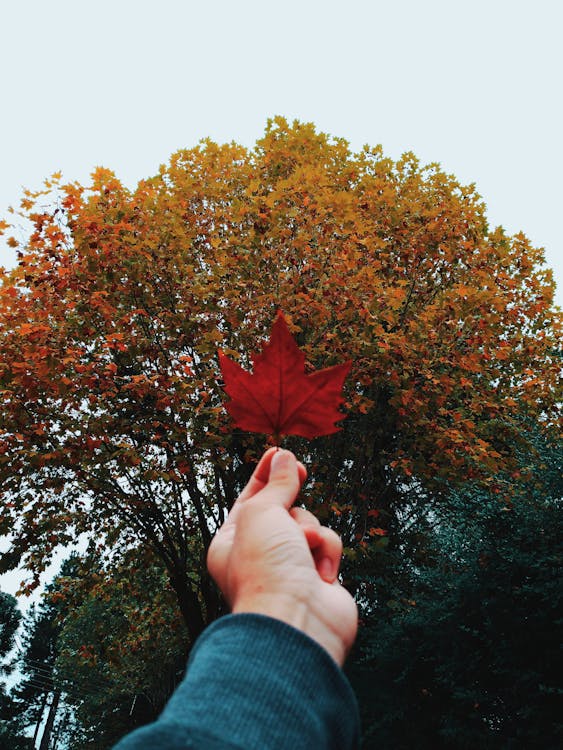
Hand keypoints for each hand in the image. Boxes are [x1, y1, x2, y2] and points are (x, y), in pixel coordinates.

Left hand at [207, 448, 357, 665]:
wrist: (296, 620)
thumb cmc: (265, 569)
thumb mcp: (262, 512)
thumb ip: (276, 484)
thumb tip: (283, 457)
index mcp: (231, 542)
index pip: (249, 499)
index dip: (264, 474)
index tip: (278, 450)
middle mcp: (259, 555)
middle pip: (283, 509)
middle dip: (291, 499)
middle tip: (300, 470)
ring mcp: (290, 568)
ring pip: (310, 524)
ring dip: (310, 530)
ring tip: (304, 548)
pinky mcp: (318, 578)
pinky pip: (328, 545)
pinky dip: (327, 551)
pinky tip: (321, 573)